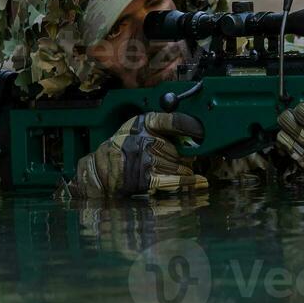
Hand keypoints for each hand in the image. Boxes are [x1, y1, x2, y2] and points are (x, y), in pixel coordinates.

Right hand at [73, 113, 208, 197]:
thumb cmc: (123, 146)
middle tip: (190, 160)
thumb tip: (188, 136)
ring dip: (186, 170)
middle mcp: (144, 140)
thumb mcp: (137, 126)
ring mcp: (145, 160)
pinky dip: (187, 182)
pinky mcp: (145, 178)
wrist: (101, 168)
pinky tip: (198, 181)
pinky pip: (172, 180)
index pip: (170, 120)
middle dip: (187, 157)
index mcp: (143, 123)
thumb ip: (159, 126)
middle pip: (178, 150)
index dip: (188, 124)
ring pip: (177, 165)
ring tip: (189, 171)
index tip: (201, 131)